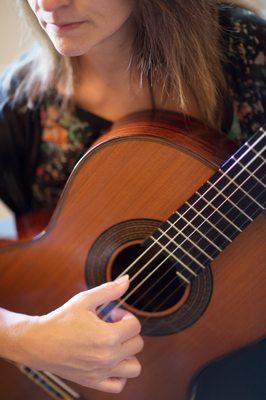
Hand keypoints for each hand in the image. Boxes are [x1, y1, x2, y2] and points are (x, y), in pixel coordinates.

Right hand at [4, 276, 143, 392]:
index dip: (125, 316)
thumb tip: (127, 280)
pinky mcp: (93, 382)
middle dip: (127, 331)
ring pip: (134, 368)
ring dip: (128, 354)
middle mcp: (108, 357)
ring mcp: (102, 372)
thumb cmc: (61, 320)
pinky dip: (119, 374)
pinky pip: (119, 385)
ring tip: (113, 344)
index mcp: (108, 336)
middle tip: (109, 326)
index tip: (111, 314)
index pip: (135, 325)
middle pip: (137, 344)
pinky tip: (108, 360)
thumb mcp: (85, 300)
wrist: (38, 342)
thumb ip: (109, 290)